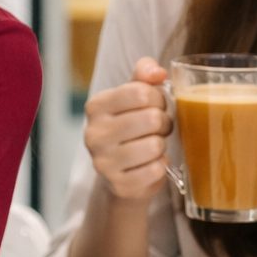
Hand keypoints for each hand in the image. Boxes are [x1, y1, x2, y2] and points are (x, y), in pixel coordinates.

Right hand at [83, 57, 171, 202]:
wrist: (120, 172)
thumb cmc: (132, 127)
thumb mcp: (134, 96)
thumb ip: (144, 75)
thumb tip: (158, 72)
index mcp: (96, 106)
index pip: (141, 92)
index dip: (158, 99)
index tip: (155, 106)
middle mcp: (93, 133)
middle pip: (152, 118)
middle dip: (163, 123)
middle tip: (157, 129)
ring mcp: (102, 161)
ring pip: (155, 145)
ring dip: (162, 146)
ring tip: (152, 146)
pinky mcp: (118, 184)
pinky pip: (156, 170)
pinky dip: (160, 167)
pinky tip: (149, 164)